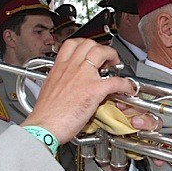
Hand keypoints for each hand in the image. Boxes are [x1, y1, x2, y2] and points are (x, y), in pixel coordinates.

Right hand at [21, 39, 136, 143]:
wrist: (43, 126)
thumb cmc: (44, 115)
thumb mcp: (48, 90)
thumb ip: (59, 83)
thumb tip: (66, 85)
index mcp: (59, 68)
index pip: (72, 44)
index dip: (84, 44)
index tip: (89, 50)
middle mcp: (71, 68)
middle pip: (89, 44)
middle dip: (100, 47)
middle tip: (105, 57)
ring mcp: (83, 77)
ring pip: (101, 52)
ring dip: (112, 55)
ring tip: (116, 64)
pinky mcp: (94, 90)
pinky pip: (116, 81)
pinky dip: (126, 84)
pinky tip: (127, 88)